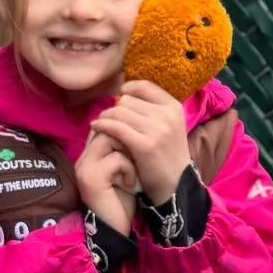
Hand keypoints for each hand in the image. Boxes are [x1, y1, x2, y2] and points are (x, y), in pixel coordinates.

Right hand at [75, 130, 136, 237]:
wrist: (115, 231)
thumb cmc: (123, 201)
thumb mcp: (124, 171)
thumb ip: (123, 150)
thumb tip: (137, 125)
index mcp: (89, 155)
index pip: (105, 125)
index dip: (124, 131)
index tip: (138, 147)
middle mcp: (83, 158)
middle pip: (107, 126)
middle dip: (128, 138)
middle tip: (138, 158)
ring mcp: (85, 167)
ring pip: (111, 137)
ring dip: (129, 151)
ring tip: (134, 170)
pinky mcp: (91, 178)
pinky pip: (116, 158)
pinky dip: (129, 169)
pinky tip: (131, 184)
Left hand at [90, 80, 191, 205]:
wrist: (175, 186)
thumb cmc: (167, 157)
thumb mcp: (168, 128)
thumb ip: (152, 111)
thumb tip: (123, 95)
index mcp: (174, 108)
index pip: (144, 86)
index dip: (127, 90)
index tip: (118, 102)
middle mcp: (167, 115)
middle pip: (128, 100)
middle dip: (115, 109)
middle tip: (108, 119)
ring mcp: (157, 130)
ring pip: (119, 112)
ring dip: (106, 117)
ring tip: (100, 124)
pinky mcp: (144, 145)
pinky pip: (116, 127)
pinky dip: (103, 125)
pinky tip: (96, 128)